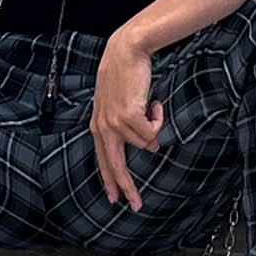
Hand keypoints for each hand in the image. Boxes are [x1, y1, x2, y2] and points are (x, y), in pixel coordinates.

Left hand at [88, 36, 164, 211]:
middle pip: (115, 166)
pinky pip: (153, 132)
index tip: (116, 199)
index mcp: (97, 125)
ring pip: (145, 144)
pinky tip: (154, 101)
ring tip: (150, 104)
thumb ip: (123, 124)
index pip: (103, 160)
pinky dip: (158, 118)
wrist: (126, 50)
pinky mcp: (128, 116)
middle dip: (126, 187)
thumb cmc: (124, 73)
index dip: (110, 181)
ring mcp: (114, 123)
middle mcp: (102, 127)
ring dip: (154, 125)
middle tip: (136, 204)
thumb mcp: (117, 102)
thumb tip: (150, 147)